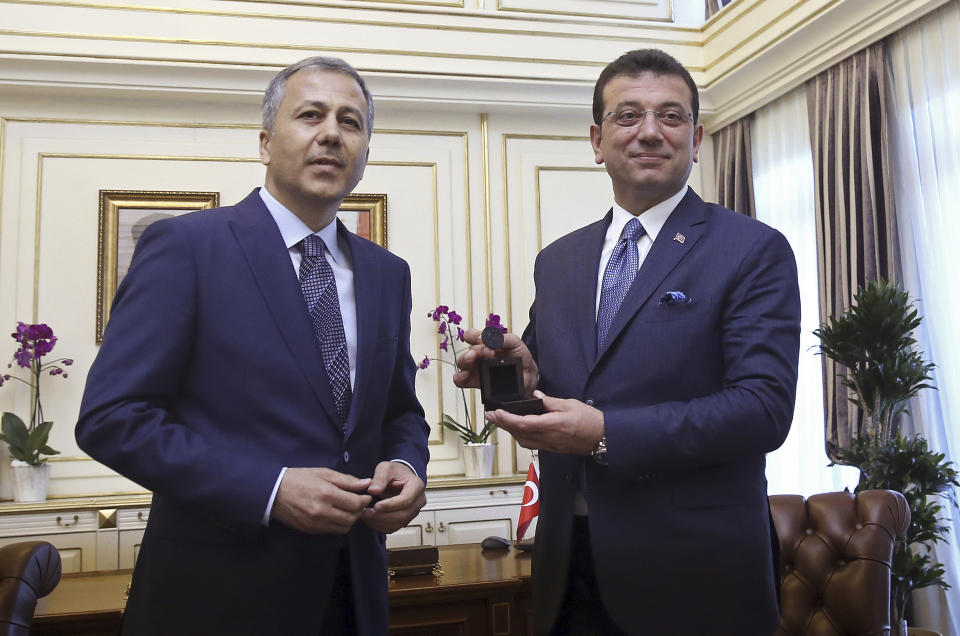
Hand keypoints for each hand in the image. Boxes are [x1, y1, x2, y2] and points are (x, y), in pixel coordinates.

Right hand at [271, 467, 371, 533]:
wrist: (274, 492)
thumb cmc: (299, 478)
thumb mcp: (323, 473)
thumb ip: (346, 480)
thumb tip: (366, 483)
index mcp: (326, 494)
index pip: (355, 503)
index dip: (364, 500)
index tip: (365, 496)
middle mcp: (322, 511)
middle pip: (352, 518)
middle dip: (359, 511)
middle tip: (358, 503)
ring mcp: (316, 523)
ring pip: (344, 527)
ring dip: (350, 519)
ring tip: (347, 509)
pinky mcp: (311, 530)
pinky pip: (332, 531)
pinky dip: (338, 524)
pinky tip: (336, 515)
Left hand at [361, 461, 426, 533]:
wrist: (399, 478)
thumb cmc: (395, 472)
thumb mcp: (386, 468)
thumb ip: (379, 478)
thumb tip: (373, 490)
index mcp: (417, 486)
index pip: (406, 500)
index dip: (391, 505)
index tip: (376, 506)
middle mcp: (419, 501)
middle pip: (403, 514)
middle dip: (383, 516)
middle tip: (367, 512)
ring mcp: (414, 512)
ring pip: (398, 523)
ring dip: (380, 522)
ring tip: (365, 515)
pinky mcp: (406, 519)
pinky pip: (394, 527)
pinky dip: (380, 526)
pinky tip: (370, 520)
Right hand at [454, 328, 538, 395]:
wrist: (528, 376)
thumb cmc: (520, 357)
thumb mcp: (515, 342)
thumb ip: (504, 338)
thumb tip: (490, 337)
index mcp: (486, 343)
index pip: (471, 335)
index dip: (473, 335)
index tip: (482, 338)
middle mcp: (479, 355)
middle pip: (468, 350)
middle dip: (476, 350)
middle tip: (488, 353)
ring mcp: (476, 368)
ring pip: (462, 363)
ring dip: (466, 360)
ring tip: (473, 360)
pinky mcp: (476, 381)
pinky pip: (461, 380)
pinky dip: (459, 377)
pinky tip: (465, 375)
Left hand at [485, 390, 603, 454]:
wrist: (602, 437)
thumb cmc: (590, 420)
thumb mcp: (570, 404)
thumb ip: (550, 401)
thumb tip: (536, 396)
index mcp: (552, 425)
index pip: (523, 423)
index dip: (506, 419)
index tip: (495, 412)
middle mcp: (548, 438)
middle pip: (518, 433)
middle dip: (502, 424)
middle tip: (490, 415)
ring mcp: (549, 445)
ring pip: (522, 441)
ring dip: (510, 431)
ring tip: (501, 420)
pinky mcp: (551, 448)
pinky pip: (530, 444)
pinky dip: (520, 436)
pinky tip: (517, 428)